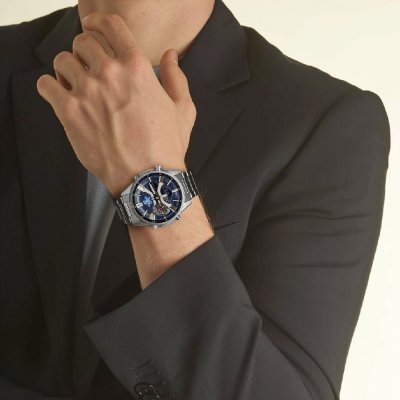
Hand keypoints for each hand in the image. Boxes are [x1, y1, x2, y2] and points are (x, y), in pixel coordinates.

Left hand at [36, 12, 195, 196]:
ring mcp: (86, 92)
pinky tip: (61, 95)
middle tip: (89, 65)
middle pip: (83, 42)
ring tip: (75, 82)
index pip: (110, 25)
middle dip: (85, 51)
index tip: (94, 27)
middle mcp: (110, 73)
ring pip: (62, 60)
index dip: (99, 22)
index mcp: (137, 67)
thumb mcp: (183, 109)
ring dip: (68, 68)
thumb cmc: (166, 146)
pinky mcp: (69, 113)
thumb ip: (176, 77)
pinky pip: (45, 85)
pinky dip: (50, 87)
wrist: (147, 178)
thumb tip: (170, 55)